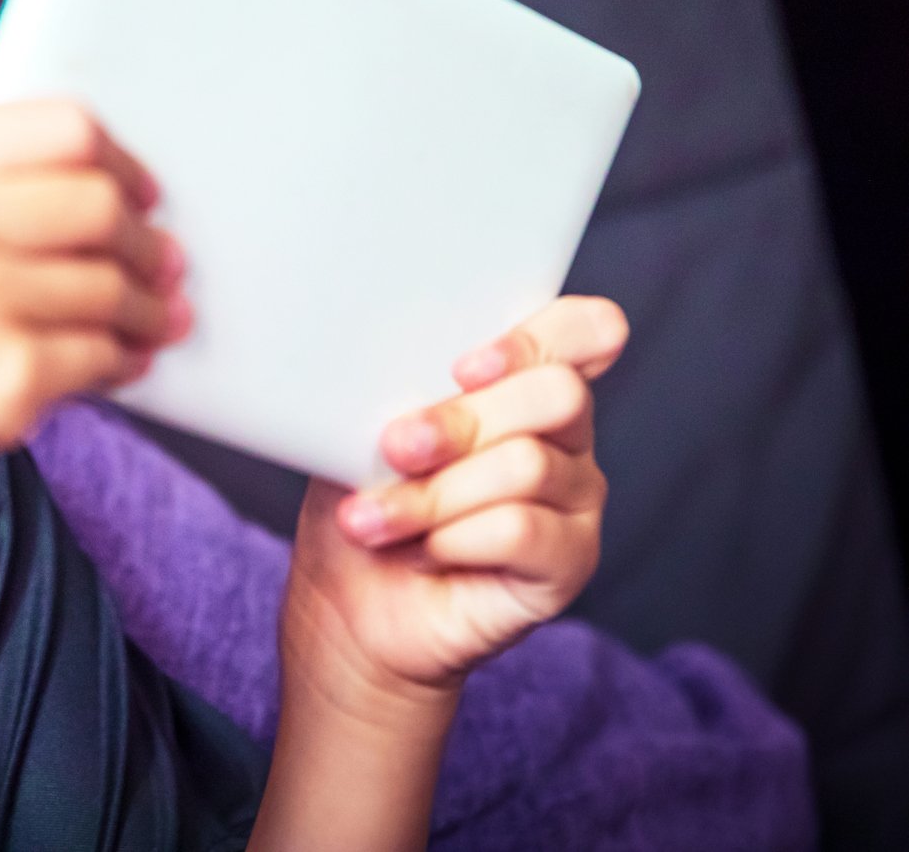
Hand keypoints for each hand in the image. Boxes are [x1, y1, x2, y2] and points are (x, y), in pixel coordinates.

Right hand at [0, 97, 189, 531]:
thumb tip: (108, 183)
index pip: (61, 126)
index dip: (119, 161)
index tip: (138, 189)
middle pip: (99, 200)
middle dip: (143, 238)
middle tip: (160, 260)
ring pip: (112, 282)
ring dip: (146, 306)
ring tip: (148, 319)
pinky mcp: (2, 381)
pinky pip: (101, 355)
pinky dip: (124, 359)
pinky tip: (117, 361)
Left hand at [281, 296, 627, 695]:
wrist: (349, 601)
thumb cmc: (363, 498)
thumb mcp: (365, 428)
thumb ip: (400, 386)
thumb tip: (395, 369)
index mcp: (522, 381)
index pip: (582, 330)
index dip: (536, 338)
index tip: (464, 367)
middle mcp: (566, 435)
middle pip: (555, 394)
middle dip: (460, 421)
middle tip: (393, 449)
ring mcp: (576, 498)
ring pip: (527, 466)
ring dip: (432, 493)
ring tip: (372, 519)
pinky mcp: (571, 562)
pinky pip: (522, 530)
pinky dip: (455, 538)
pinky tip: (422, 551)